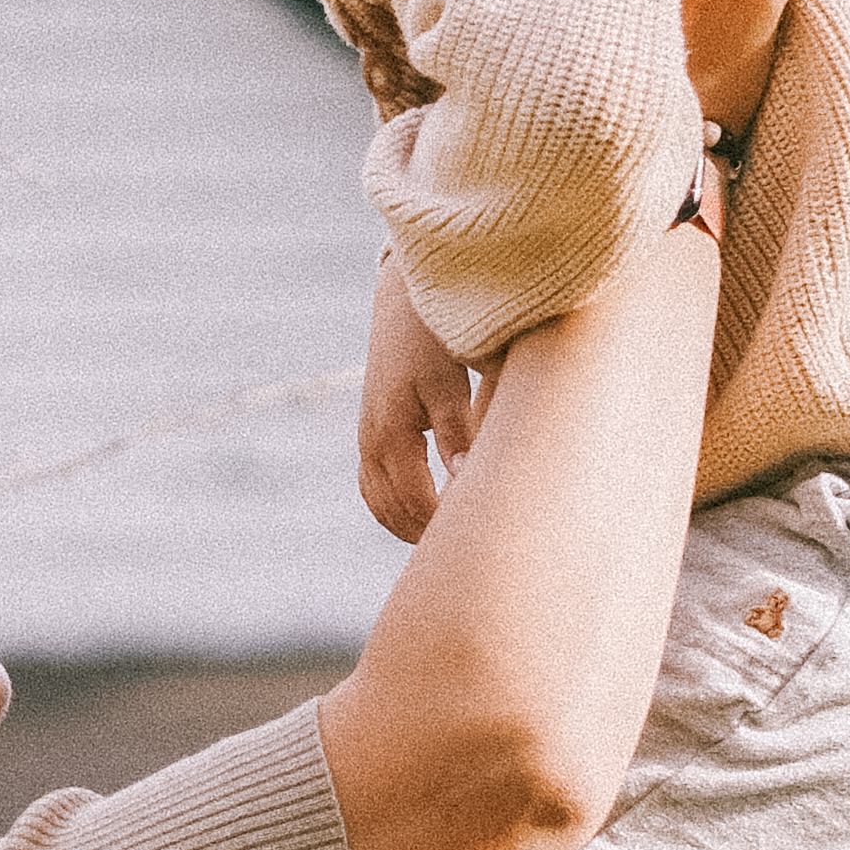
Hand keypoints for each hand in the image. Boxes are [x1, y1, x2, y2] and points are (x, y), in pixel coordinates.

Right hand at [358, 260, 480, 543]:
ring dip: (408, 525)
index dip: (448, 528)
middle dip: (428, 536)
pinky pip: (373, 486)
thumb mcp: (450, 383)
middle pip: (393, 513)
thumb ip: (459, 432)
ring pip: (379, 503)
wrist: (402, 300)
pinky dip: (395, 507)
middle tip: (471, 550)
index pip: (417, 505)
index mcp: (392, 433)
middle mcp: (371, 440)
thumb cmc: (434, 337)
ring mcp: (366, 437)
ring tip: (450, 539)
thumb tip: (465, 480)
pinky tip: (426, 513)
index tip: (482, 538)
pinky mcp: (370, 431)